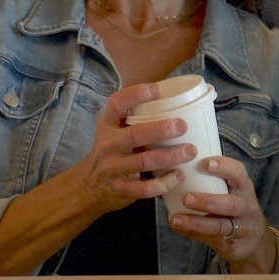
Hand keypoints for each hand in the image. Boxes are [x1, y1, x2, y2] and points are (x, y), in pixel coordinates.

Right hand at [71, 82, 196, 214]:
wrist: (88, 187)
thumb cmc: (111, 152)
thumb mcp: (113, 132)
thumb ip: (133, 119)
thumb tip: (172, 99)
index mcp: (107, 125)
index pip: (117, 103)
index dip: (136, 94)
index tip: (158, 90)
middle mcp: (108, 144)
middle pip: (135, 134)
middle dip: (161, 129)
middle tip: (183, 125)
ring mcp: (113, 168)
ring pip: (143, 161)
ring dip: (170, 156)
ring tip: (190, 150)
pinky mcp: (121, 189)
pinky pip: (145, 188)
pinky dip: (165, 183)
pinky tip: (179, 176)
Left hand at [169, 156, 278, 272]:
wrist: (254, 240)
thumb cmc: (236, 207)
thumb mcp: (233, 191)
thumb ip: (213, 181)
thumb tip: (176, 167)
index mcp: (244, 188)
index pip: (239, 174)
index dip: (224, 167)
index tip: (205, 163)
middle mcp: (246, 208)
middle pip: (231, 204)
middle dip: (208, 201)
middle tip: (186, 197)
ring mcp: (241, 228)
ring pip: (220, 227)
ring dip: (196, 223)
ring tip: (176, 219)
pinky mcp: (231, 245)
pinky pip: (210, 240)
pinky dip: (192, 233)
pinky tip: (178, 228)